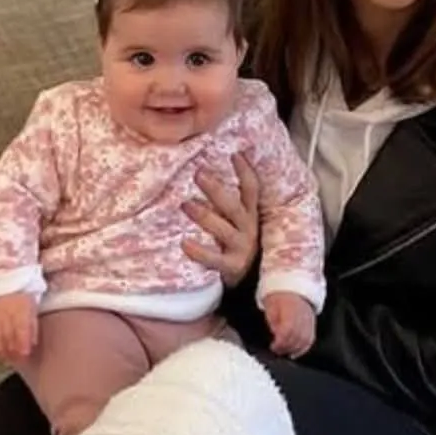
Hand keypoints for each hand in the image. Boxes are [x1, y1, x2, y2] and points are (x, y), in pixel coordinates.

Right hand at [0, 293, 37, 364]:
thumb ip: (33, 327)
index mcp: (20, 313)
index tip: (25, 357)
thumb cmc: (20, 293)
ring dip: (1, 355)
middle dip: (13, 356)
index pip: (21, 337)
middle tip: (18, 362)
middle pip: (8, 343)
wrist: (2, 278)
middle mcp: (6, 318)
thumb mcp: (32, 308)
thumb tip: (33, 343)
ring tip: (6, 361)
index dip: (22, 350)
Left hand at [181, 151, 260, 287]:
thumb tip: (202, 171)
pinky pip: (214, 259)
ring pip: (223, 230)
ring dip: (204, 215)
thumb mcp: (236, 221)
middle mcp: (248, 230)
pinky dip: (199, 252)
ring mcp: (241, 248)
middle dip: (215, 190)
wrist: (246, 280)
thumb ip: (225, 202)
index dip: (245, 171)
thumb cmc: (234, 243)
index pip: (251, 189)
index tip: (235, 154)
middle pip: (233, 207)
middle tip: (198, 173)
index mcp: (250, 215)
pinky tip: (184, 243)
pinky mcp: (231, 267)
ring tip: (185, 204)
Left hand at [262, 292, 315, 357]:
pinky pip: (310, 339)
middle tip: (277, 351)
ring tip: (285, 352)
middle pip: (297, 336)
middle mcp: (302, 315)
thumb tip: (276, 334)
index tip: (273, 346)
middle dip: (286, 347)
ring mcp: (309, 320)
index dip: (281, 341)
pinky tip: (295, 352)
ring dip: (294, 349)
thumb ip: (273, 321)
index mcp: (290, 309)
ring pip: (305, 339)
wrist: (291, 287)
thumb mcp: (270, 307)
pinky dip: (303, 348)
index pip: (288, 330)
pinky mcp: (312, 323)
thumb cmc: (279, 297)